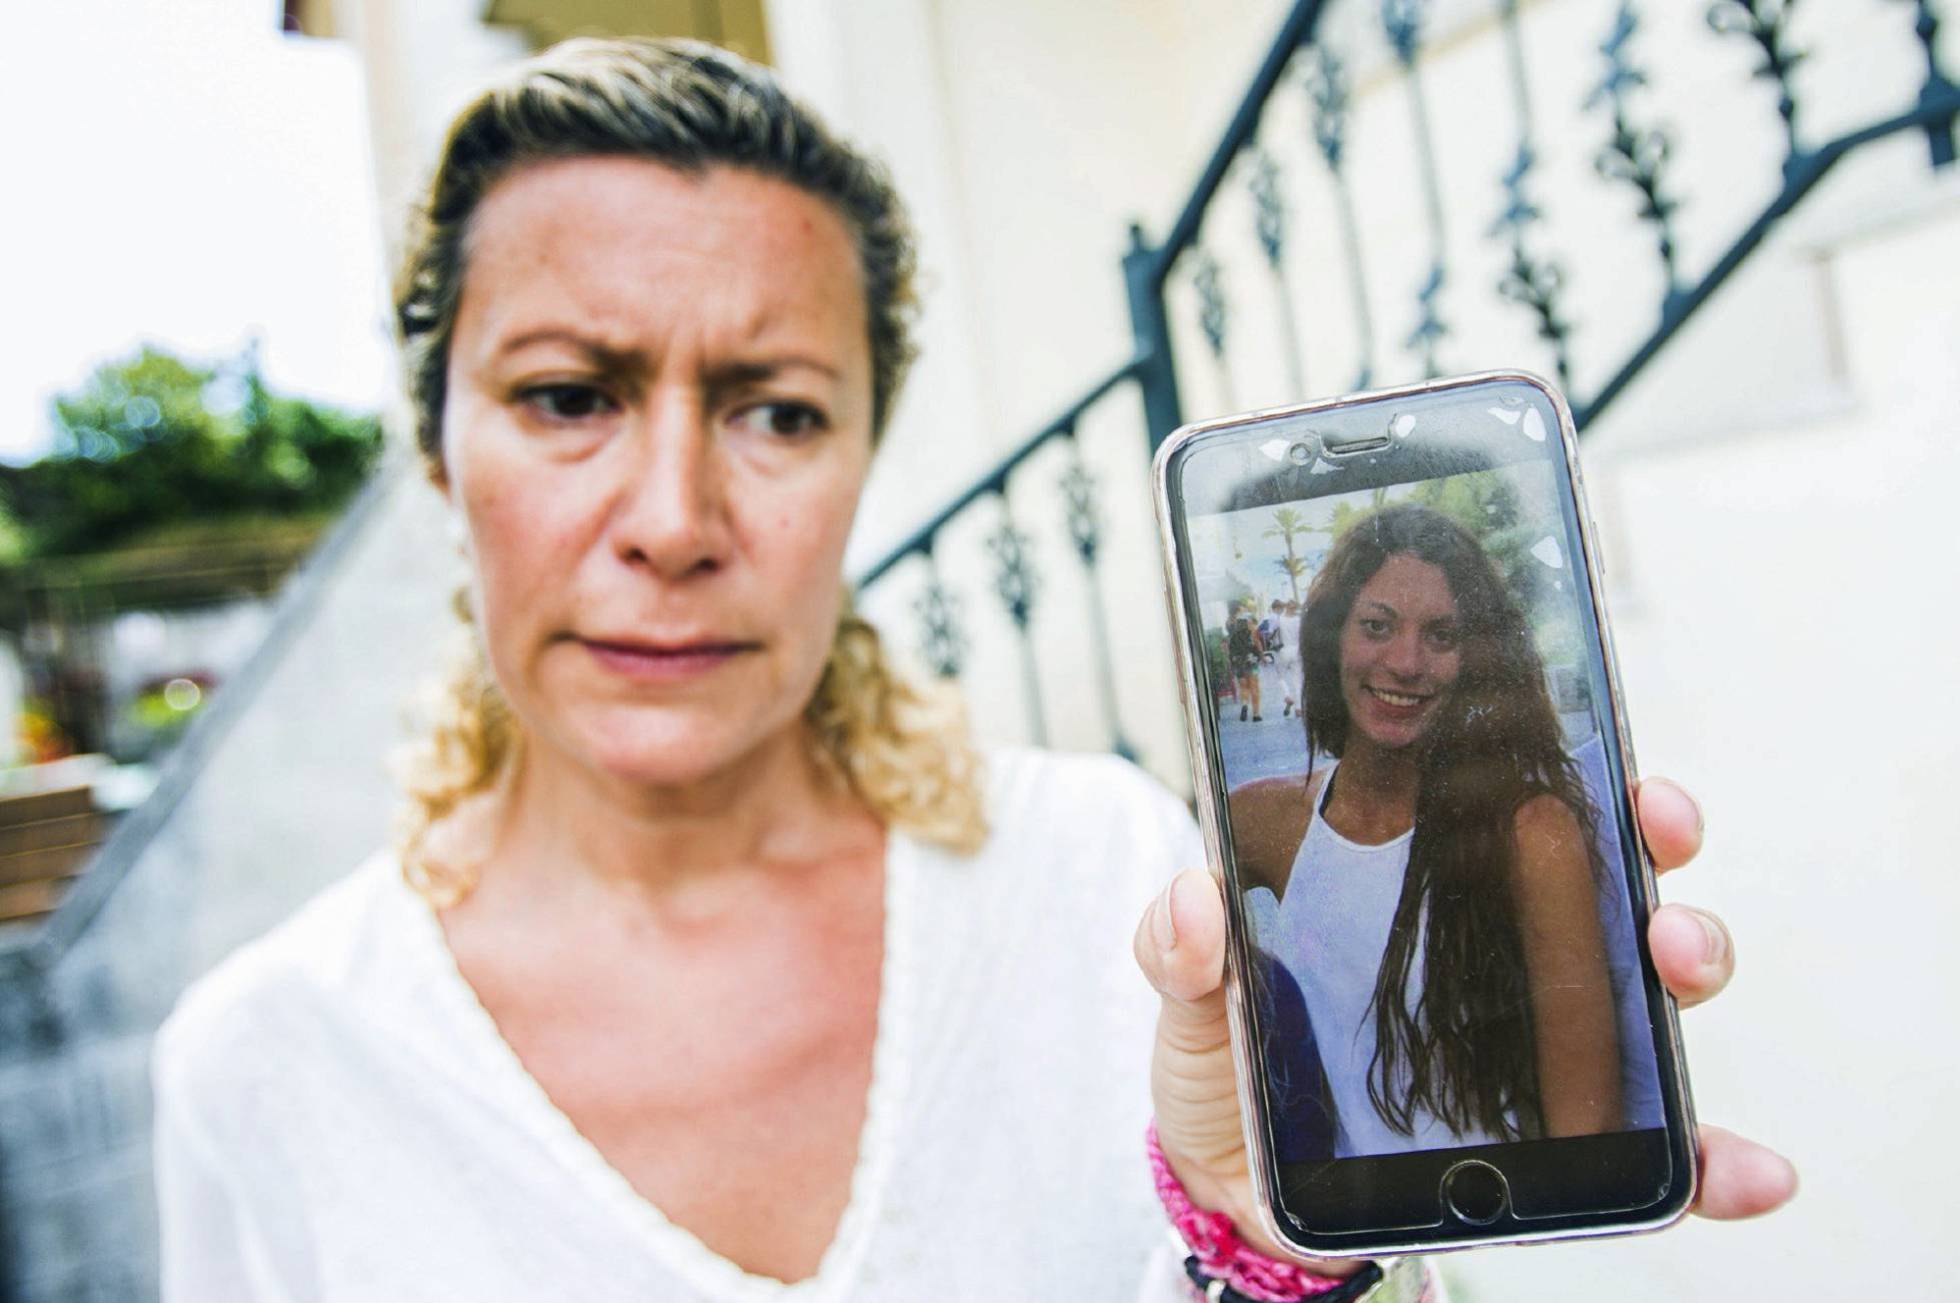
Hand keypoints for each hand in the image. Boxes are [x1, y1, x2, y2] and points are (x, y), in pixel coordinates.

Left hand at [1133, 775, 1797, 1267]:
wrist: (1241, 1190)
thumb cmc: (1232, 1070)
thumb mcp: (1192, 1000)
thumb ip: (1179, 950)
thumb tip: (1195, 901)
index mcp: (1421, 899)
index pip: (1513, 819)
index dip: (1575, 781)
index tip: (1610, 765)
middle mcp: (1501, 959)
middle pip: (1605, 883)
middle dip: (1652, 848)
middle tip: (1656, 842)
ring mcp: (1537, 1046)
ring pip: (1646, 991)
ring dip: (1690, 959)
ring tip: (1679, 962)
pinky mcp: (1554, 1141)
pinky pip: (1654, 1151)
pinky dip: (1712, 1158)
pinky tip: (1745, 1169)